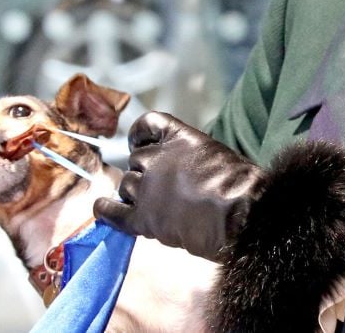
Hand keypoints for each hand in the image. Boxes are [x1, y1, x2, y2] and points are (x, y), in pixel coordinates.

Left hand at [93, 112, 265, 260]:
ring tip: (152, 205)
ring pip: (127, 186)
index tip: (140, 144)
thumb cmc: (241, 187)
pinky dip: (106, 210)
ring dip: (135, 194)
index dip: (141, 136)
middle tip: (162, 189)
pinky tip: (101, 209)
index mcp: (178, 137)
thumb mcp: (217, 155)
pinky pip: (115, 212)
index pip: (147, 125)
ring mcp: (147, 188)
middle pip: (135, 161)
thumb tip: (185, 172)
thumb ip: (191, 157)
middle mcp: (156, 157)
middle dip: (144, 173)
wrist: (243, 216)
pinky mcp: (144, 218)